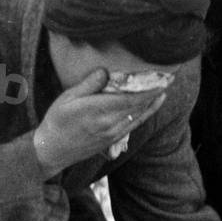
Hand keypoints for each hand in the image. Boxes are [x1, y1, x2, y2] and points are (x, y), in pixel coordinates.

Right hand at [33, 69, 165, 178]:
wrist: (53, 150)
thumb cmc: (57, 121)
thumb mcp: (68, 98)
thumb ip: (88, 84)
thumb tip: (105, 71)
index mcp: (99, 111)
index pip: (131, 99)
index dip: (149, 89)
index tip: (161, 78)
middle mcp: (110, 123)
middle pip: (139, 107)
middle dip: (155, 92)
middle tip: (168, 78)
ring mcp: (113, 133)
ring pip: (139, 117)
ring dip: (153, 103)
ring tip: (164, 89)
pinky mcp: (113, 140)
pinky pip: (134, 125)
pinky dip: (145, 114)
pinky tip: (151, 106)